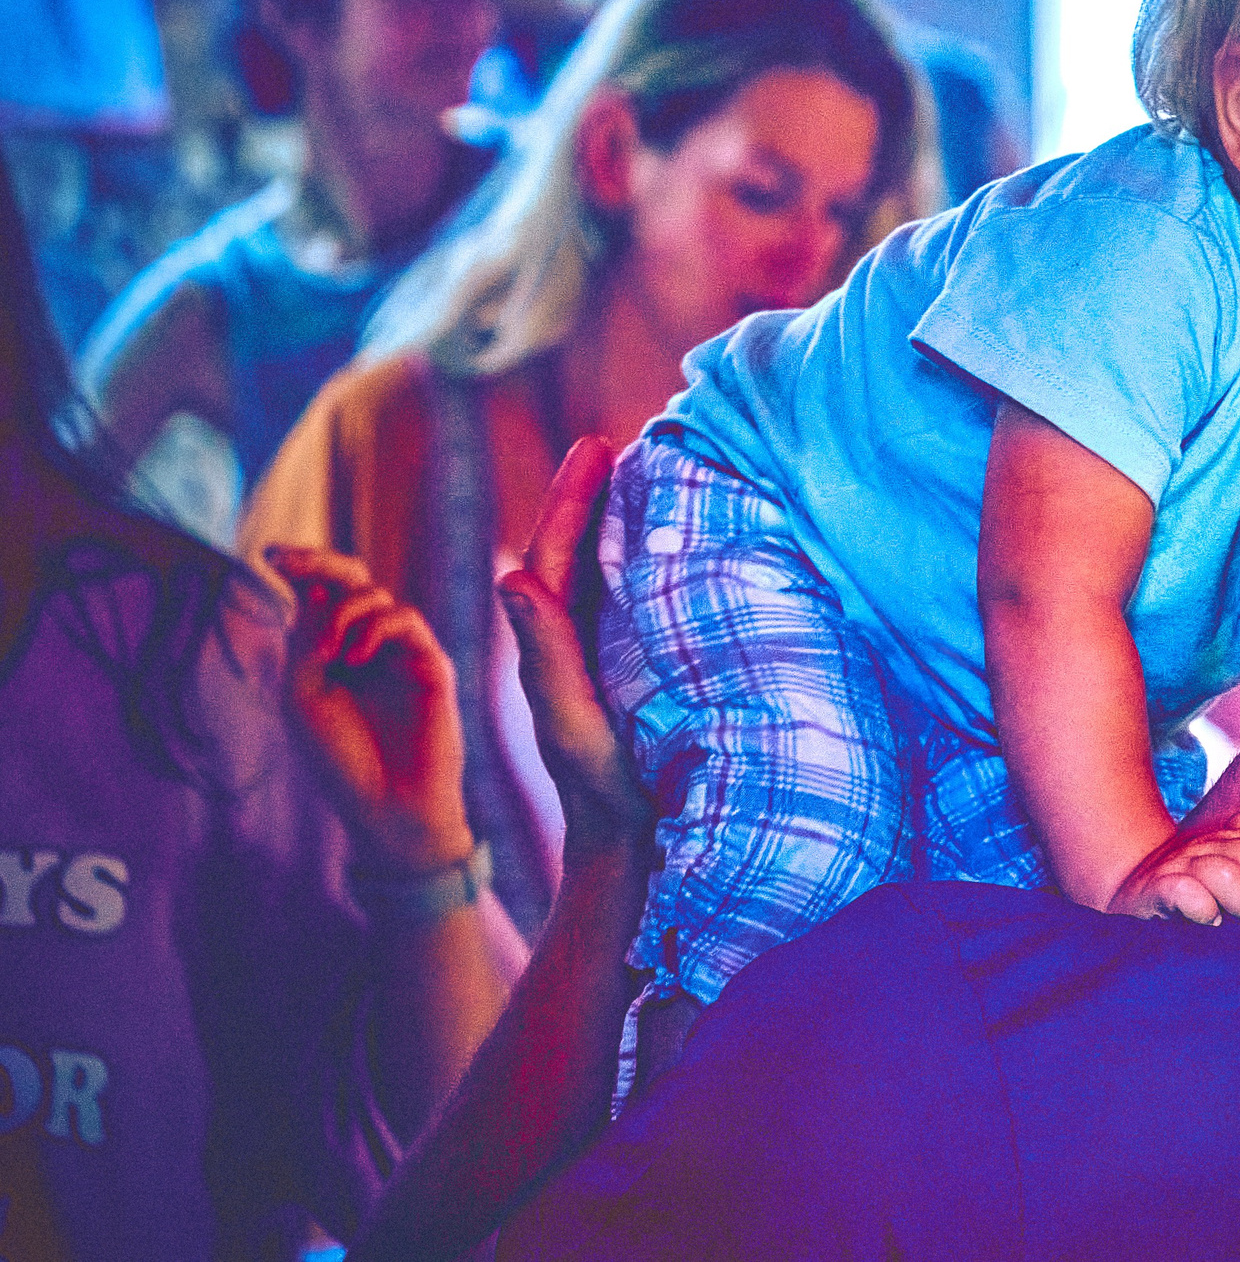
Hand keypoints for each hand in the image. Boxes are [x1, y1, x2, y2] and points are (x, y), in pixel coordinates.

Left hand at [268, 545, 472, 874]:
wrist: (385, 804)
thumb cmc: (339, 759)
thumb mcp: (302, 695)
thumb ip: (306, 642)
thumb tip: (317, 592)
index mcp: (331, 652)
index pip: (317, 596)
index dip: (298, 568)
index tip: (268, 554)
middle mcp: (366, 644)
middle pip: (350, 580)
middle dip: (320, 562)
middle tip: (291, 560)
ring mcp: (400, 652)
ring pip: (375, 596)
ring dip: (344, 614)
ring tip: (332, 655)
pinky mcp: (431, 662)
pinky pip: (405, 619)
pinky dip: (375, 627)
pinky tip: (356, 658)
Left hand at [495, 437, 654, 852]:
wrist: (636, 849)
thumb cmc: (608, 794)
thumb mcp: (573, 724)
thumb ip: (547, 655)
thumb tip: (511, 575)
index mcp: (554, 646)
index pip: (553, 555)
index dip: (572, 498)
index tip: (596, 444)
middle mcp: (576, 643)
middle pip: (578, 552)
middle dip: (593, 495)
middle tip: (621, 443)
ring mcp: (605, 656)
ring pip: (606, 573)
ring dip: (620, 521)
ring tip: (648, 475)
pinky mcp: (637, 671)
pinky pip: (635, 602)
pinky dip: (646, 563)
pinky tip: (675, 546)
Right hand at [1106, 811, 1239, 924]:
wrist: (1129, 895)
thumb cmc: (1188, 886)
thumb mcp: (1223, 860)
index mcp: (1230, 838)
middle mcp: (1208, 846)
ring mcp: (1182, 865)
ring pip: (1227, 874)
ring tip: (1231, 920)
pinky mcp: (1157, 889)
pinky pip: (1188, 892)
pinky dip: (1203, 909)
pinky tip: (1207, 920)